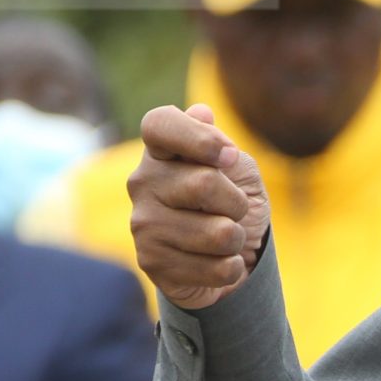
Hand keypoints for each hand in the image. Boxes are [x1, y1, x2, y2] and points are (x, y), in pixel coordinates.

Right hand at [129, 103, 271, 309]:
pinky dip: (232, 268)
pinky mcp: (151, 262)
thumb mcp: (239, 170)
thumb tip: (201, 112)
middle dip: (237, 203)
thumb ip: (220, 144)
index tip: (230, 157)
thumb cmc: (232, 205)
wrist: (229, 258)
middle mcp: (142, 182)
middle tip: (233, 212)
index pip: (159, 124)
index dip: (199, 137)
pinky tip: (217, 263)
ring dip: (237, 239)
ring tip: (226, 240)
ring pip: (217, 233)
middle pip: (204, 184)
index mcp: (161, 151)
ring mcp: (142, 223)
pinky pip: (217, 269)